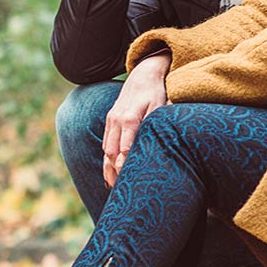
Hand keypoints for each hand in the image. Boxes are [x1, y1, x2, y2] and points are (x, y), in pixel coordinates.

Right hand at [102, 54, 170, 186]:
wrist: (144, 74)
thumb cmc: (157, 92)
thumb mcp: (161, 105)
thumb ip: (157, 123)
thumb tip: (160, 142)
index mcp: (130, 118)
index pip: (124, 149)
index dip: (126, 168)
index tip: (130, 184)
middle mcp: (117, 120)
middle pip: (112, 153)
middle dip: (115, 174)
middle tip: (122, 193)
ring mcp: (111, 120)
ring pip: (106, 150)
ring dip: (109, 170)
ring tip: (114, 189)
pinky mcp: (110, 120)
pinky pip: (105, 144)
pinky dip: (107, 160)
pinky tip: (111, 175)